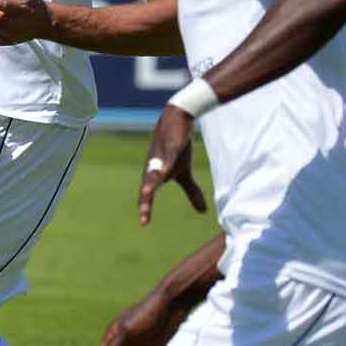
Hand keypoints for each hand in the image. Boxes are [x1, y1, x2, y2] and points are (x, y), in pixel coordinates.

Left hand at [138, 105, 207, 226]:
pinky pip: (168, 155)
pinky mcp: (171, 145)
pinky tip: (165, 170)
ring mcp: (161, 156)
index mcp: (155, 175)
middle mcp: (154, 167)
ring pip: (155, 171)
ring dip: (151, 182)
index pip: (149, 194)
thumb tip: (202, 212)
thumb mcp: (184, 172)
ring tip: (146, 193)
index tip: (143, 223)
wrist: (177, 121)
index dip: (146, 208)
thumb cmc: (176, 149)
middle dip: (145, 200)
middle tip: (143, 215)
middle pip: (147, 185)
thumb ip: (191, 192)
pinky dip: (166, 163)